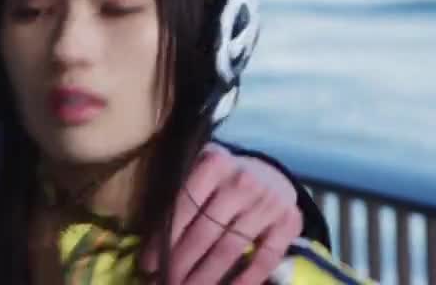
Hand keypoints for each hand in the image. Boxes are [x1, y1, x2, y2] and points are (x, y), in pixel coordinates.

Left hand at [140, 143, 301, 284]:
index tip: (148, 264)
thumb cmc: (222, 177)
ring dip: (204, 276)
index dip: (163, 239)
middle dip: (180, 263)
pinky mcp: (289, 223)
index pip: (183, 207)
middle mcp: (243, 181)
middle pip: (204, 232)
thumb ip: (176, 191)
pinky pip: (263, 260)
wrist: (270, 174)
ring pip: (229, 249)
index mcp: (214, 163)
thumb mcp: (198, 169)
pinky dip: (243, 281)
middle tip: (164, 282)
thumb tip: (146, 234)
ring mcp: (268, 203)